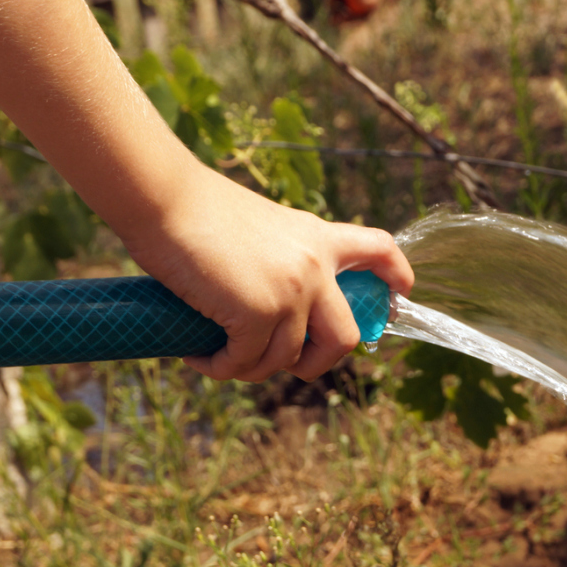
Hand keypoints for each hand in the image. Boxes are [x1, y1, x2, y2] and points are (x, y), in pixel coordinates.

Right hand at [119, 162, 412, 382]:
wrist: (166, 197)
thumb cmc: (196, 208)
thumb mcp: (260, 227)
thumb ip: (280, 258)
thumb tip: (268, 304)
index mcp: (317, 238)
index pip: (379, 250)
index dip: (396, 277)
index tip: (400, 296)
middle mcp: (315, 266)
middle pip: (346, 337)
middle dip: (320, 363)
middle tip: (290, 365)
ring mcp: (290, 292)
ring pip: (289, 359)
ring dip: (253, 368)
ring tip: (220, 358)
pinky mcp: (257, 313)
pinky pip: (245, 362)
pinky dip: (220, 367)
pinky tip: (198, 357)